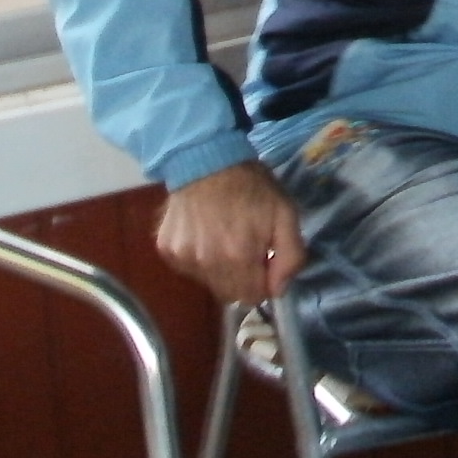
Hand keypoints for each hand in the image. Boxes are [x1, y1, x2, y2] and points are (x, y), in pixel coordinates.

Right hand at [156, 159, 305, 304]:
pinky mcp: (167, 249)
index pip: (252, 297)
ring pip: (209, 282)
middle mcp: (207, 263)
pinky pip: (189, 267)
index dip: (264, 283)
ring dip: (220, 269)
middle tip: (247, 250)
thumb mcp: (286, 215)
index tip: (266, 263)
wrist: (207, 160)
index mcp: (239, 257)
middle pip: (229, 294)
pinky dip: (199, 257)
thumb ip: (290, 257)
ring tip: (225, 238)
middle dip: (243, 279)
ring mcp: (183, 257)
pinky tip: (205, 233)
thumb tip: (279, 290)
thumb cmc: (252, 187)